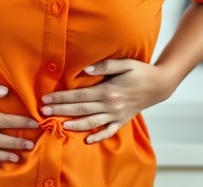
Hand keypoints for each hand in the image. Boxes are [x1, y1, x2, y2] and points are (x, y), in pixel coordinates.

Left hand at [39, 58, 173, 143]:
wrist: (159, 85)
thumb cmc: (141, 71)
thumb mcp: (125, 63)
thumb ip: (106, 65)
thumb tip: (86, 68)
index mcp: (108, 91)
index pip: (79, 96)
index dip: (62, 97)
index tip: (47, 98)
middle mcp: (111, 106)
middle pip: (81, 109)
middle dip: (61, 110)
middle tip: (44, 110)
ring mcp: (116, 115)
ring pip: (91, 122)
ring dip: (73, 124)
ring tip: (59, 124)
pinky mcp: (122, 121)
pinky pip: (108, 132)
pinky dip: (98, 137)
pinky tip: (86, 140)